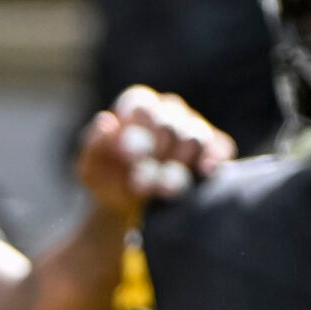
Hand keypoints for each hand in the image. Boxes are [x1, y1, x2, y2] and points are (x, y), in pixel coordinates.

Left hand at [76, 86, 233, 221]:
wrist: (129, 204)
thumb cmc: (107, 178)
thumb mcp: (90, 166)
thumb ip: (94, 144)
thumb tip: (106, 121)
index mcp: (137, 105)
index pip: (141, 105)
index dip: (137, 131)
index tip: (130, 158)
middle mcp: (168, 109)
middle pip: (169, 124)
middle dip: (156, 155)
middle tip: (140, 181)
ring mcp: (194, 125)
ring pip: (194, 137)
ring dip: (177, 166)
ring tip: (162, 189)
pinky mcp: (214, 145)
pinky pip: (220, 146)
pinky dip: (213, 159)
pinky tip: (204, 172)